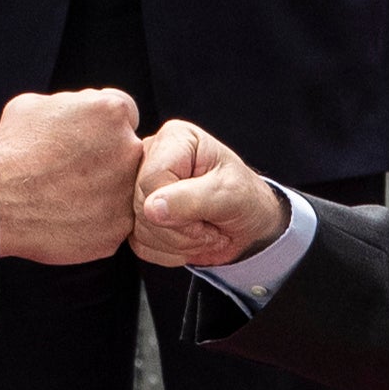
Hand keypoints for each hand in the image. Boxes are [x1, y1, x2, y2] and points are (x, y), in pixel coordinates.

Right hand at [0, 88, 139, 263]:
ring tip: (66, 196)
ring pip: (123, 189)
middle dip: (106, 158)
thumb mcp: (34, 105)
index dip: (103, 126)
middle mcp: (129, 148)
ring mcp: (127, 191)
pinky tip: (66, 217)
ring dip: (103, 191)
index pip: (124, 113)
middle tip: (72, 171)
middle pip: (127, 151)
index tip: (85, 140)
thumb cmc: (12, 150)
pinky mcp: (118, 228)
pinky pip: (112, 222)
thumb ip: (68, 104)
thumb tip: (77, 108)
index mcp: (111, 112)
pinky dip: (94, 221)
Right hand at [134, 117, 290, 268]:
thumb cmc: (245, 197)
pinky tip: (188, 238)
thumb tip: (152, 208)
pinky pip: (140, 244)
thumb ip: (192, 198)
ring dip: (178, 242)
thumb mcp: (230, 194)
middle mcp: (151, 158)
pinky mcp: (138, 215)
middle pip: (142, 206)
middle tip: (209, 223)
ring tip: (202, 230)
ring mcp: (141, 188)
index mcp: (174, 138)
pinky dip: (169, 251)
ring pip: (140, 229)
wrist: (249, 224)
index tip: (208, 212)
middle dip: (181, 229)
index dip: (178, 207)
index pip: (152, 179)